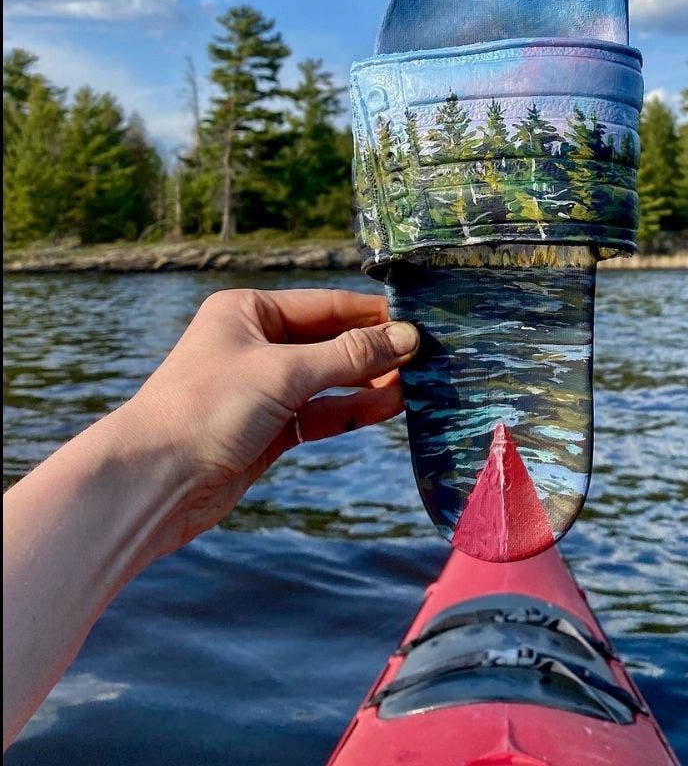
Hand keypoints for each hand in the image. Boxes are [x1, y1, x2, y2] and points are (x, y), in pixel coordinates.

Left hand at [105, 288, 419, 556]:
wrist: (154, 482)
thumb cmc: (207, 408)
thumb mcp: (285, 372)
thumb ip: (351, 355)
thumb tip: (409, 337)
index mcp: (248, 312)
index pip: (326, 306)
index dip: (374, 315)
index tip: (422, 322)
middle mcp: (256, 345)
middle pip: (332, 342)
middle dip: (377, 351)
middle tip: (431, 357)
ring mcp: (263, 389)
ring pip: (331, 380)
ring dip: (371, 382)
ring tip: (421, 384)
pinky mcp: (270, 430)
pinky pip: (322, 412)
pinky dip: (354, 410)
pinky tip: (391, 406)